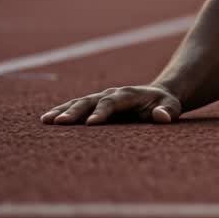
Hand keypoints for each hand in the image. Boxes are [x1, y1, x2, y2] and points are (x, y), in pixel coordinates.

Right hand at [41, 85, 181, 125]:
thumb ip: (167, 111)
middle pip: (90, 101)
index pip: (113, 102)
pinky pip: (75, 107)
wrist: (157, 95)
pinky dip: (61, 112)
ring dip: (62, 110)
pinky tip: (46, 120)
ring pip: (78, 102)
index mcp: (128, 94)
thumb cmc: (165, 104)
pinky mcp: (93, 105)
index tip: (92, 123)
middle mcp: (110, 94)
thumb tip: (161, 116)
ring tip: (46, 121)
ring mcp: (100, 98)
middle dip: (75, 111)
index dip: (102, 111)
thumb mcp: (172, 106)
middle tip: (61, 123)